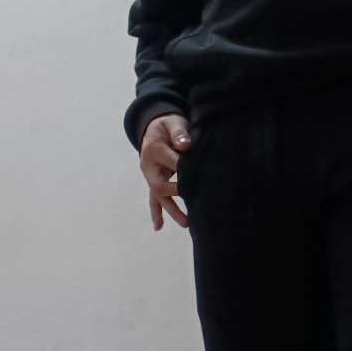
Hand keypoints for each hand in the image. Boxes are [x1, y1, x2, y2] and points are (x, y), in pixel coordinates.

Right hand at [140, 113, 191, 230]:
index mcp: (154, 149)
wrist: (154, 128)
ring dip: (172, 210)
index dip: (185, 170)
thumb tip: (186, 145)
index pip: (171, 163)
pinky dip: (156, 213)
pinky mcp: (153, 182)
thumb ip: (179, 133)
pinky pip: (154, 199)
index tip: (203, 175)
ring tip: (186, 224)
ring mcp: (150, 176)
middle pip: (161, 184)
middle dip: (178, 192)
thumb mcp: (173, 123)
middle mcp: (149, 165)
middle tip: (195, 197)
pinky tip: (158, 227)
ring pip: (159, 196)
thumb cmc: (168, 125)